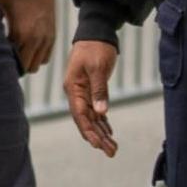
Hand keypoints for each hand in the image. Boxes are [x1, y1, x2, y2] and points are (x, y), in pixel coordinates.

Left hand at [0, 0, 58, 75]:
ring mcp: (45, 39)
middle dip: (15, 66)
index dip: (4, 62)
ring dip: (26, 63)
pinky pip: (45, 58)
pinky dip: (37, 58)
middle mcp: (35, 39)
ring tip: (17, 56)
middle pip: (25, 67)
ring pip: (36, 65)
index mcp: (20, 34)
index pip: (12, 60)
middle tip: (6, 60)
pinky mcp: (52, 37)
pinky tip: (27, 51)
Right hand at [64, 40, 118, 156]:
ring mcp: (83, 93)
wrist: (95, 33)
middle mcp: (76, 94)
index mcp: (73, 89)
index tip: (98, 145)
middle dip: (98, 137)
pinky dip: (103, 122)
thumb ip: (99, 90)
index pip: (80, 115)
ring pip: (92, 118)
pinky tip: (109, 132)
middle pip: (86, 121)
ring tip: (113, 148)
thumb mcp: (98, 68)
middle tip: (111, 152)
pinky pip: (96, 111)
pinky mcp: (92, 90)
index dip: (88, 131)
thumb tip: (101, 113)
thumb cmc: (96, 48)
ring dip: (102, 133)